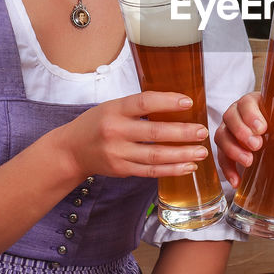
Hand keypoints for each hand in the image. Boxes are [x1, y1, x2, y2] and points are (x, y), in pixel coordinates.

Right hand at [64, 91, 210, 179]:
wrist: (72, 150)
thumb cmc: (98, 123)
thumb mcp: (113, 107)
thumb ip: (139, 106)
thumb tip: (177, 104)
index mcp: (114, 109)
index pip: (144, 103)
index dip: (167, 102)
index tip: (188, 103)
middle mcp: (115, 131)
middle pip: (154, 132)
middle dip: (182, 133)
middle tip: (202, 131)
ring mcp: (118, 153)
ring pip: (155, 155)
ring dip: (182, 154)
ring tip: (201, 151)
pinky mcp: (122, 170)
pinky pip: (151, 171)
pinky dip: (171, 170)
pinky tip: (188, 166)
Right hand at [214, 91, 273, 187]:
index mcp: (255, 102)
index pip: (247, 103)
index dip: (250, 114)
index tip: (262, 128)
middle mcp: (237, 113)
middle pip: (230, 117)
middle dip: (242, 132)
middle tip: (257, 146)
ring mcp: (229, 130)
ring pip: (221, 136)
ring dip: (233, 150)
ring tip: (249, 162)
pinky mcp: (225, 147)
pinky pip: (220, 157)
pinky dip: (227, 169)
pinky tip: (236, 181)